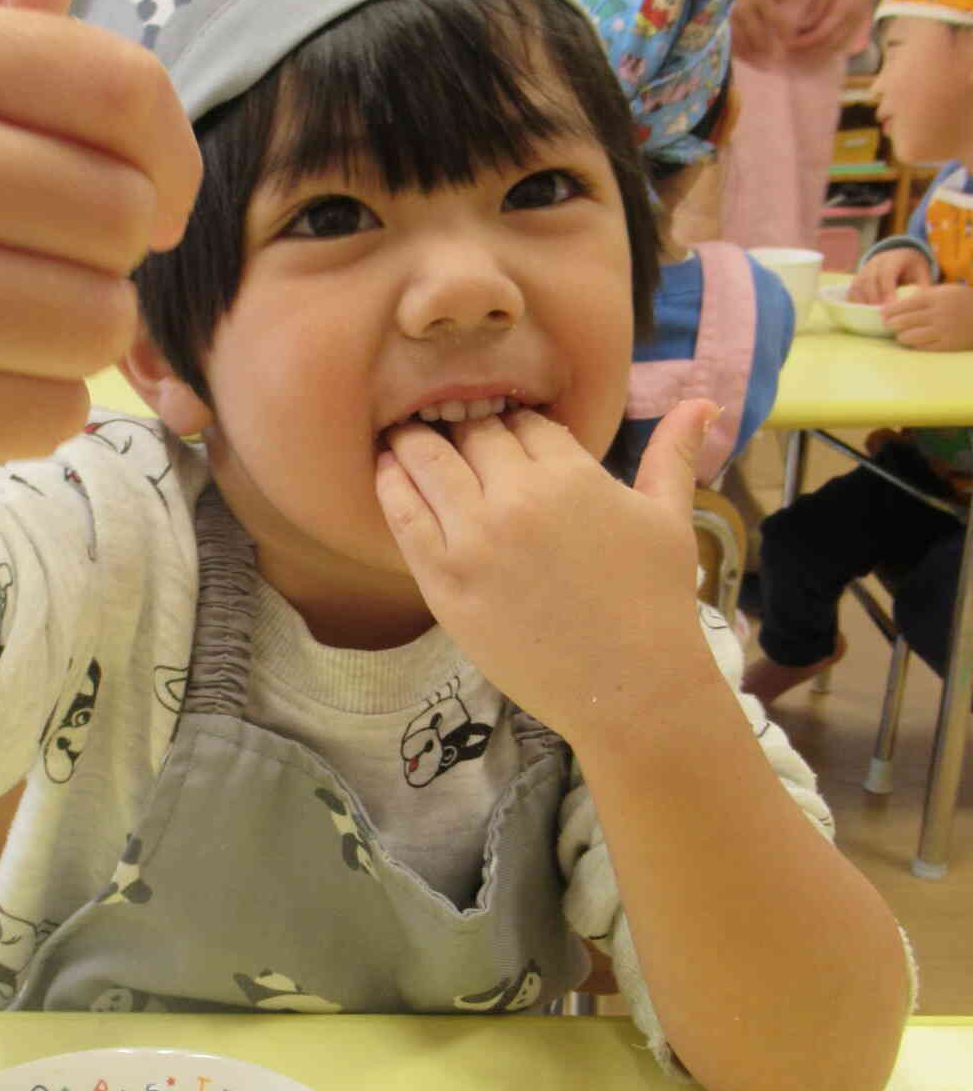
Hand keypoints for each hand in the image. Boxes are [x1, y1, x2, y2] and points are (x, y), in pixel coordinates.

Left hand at [373, 398, 714, 740]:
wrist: (629, 689)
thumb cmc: (654, 604)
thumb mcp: (670, 519)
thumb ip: (673, 453)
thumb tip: (703, 400)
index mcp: (570, 475)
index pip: (522, 421)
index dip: (511, 421)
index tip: (501, 428)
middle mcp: (516, 499)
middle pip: (470, 435)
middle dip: (462, 425)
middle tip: (445, 423)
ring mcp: (473, 541)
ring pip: (427, 462)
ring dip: (413, 441)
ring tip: (403, 436)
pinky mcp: (443, 582)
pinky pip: (402, 516)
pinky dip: (391, 485)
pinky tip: (386, 470)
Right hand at [847, 246, 932, 307]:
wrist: (900, 258)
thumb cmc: (912, 270)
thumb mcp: (922, 274)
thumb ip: (922, 288)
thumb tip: (922, 306)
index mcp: (894, 258)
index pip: (886, 273)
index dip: (887, 290)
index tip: (891, 306)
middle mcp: (876, 261)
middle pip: (869, 279)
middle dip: (874, 298)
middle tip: (881, 315)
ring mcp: (864, 269)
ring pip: (858, 285)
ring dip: (863, 301)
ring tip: (872, 317)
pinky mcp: (857, 279)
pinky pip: (852, 291)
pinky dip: (856, 303)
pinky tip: (863, 314)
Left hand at [882, 280, 972, 350]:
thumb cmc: (964, 302)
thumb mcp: (947, 292)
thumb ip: (925, 296)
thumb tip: (897, 306)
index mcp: (937, 297)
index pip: (905, 305)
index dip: (890, 311)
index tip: (882, 314)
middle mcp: (938, 313)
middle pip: (903, 321)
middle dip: (892, 324)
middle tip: (888, 325)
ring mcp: (943, 330)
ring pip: (909, 336)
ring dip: (901, 336)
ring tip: (901, 335)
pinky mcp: (948, 345)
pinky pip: (922, 348)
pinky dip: (915, 345)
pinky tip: (914, 342)